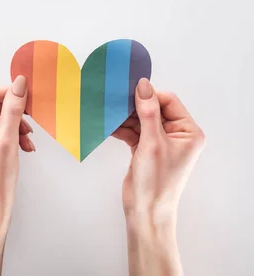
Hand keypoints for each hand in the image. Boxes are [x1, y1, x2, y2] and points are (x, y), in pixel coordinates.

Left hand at [0, 76, 33, 275]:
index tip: (26, 93)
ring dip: (15, 124)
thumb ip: (13, 108)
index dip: (7, 92)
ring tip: (28, 138)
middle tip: (30, 119)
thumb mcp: (7, 138)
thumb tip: (19, 83)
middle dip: (13, 112)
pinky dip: (11, 133)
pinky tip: (24, 144)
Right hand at [113, 78, 205, 275]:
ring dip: (125, 118)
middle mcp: (177, 135)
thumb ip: (148, 112)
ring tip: (109, 114)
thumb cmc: (156, 181)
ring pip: (141, 120)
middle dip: (134, 107)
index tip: (129, 92)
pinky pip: (133, 131)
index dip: (150, 96)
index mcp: (188, 132)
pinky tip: (109, 127)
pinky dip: (122, 129)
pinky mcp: (146, 149)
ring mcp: (160, 142)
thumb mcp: (152, 142)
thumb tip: (144, 85)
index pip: (169, 102)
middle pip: (154, 109)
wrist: (145, 211)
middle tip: (115, 102)